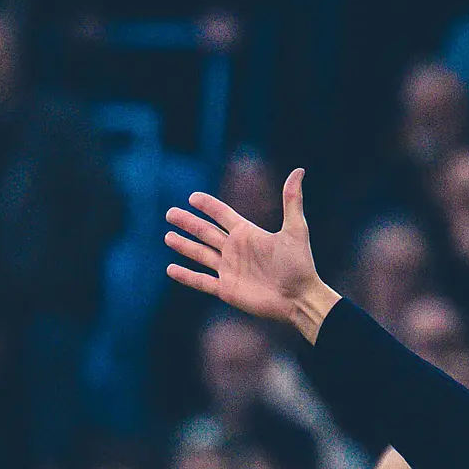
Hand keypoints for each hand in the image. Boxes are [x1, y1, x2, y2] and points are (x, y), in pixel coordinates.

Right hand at [164, 169, 338, 340]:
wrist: (298, 297)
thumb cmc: (300, 264)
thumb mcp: (296, 229)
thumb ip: (292, 200)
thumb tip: (299, 170)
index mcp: (247, 234)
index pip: (222, 215)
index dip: (208, 206)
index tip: (192, 197)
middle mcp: (235, 250)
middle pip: (205, 232)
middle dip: (188, 223)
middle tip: (170, 213)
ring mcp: (229, 270)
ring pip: (200, 254)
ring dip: (184, 245)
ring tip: (168, 236)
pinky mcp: (226, 289)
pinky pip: (201, 281)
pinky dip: (186, 276)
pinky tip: (170, 269)